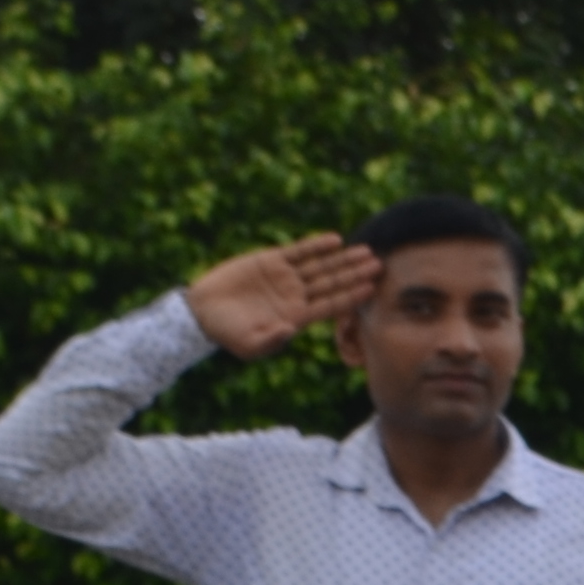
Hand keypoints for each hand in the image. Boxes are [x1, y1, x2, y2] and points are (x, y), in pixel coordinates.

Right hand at [186, 234, 385, 360]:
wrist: (204, 311)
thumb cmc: (228, 333)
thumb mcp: (249, 344)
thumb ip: (270, 339)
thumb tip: (291, 329)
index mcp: (296, 317)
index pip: (330, 305)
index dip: (351, 296)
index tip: (371, 288)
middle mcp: (296, 296)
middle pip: (332, 283)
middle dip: (355, 274)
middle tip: (379, 264)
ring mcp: (286, 277)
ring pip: (321, 266)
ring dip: (343, 259)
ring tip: (365, 251)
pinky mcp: (272, 261)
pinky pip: (299, 252)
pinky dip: (316, 246)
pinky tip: (335, 240)